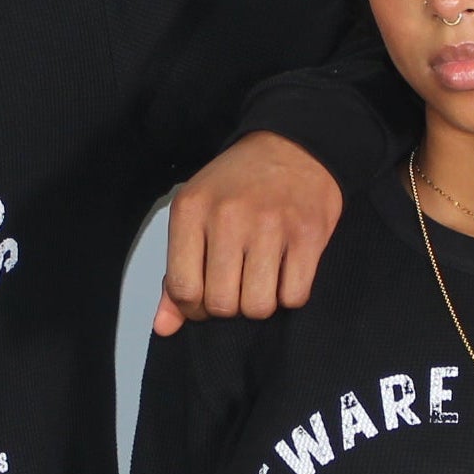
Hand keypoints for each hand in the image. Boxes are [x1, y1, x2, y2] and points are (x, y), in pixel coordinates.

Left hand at [157, 133, 342, 335]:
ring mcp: (270, 224)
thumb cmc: (237, 186)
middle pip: (222, 304)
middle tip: (236, 287)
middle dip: (229, 308)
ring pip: (259, 306)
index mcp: (191, 210)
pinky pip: (294, 296)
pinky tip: (285, 273)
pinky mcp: (308, 233)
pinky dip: (289, 295)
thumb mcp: (195, 216)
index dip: (193, 309)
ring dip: (259, 303)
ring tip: (261, 280)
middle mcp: (228, 216)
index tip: (205, 299)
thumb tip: (164, 327)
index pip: (183, 289)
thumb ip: (176, 274)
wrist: (292, 146)